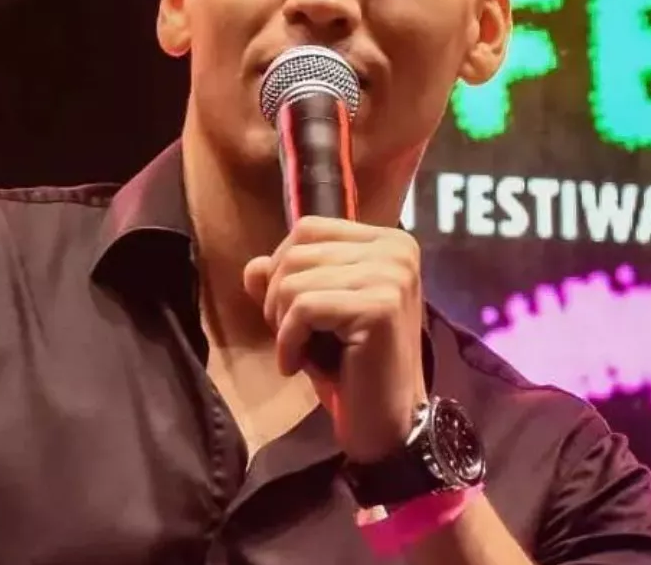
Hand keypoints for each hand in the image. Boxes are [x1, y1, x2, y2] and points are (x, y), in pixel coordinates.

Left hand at [242, 216, 427, 463]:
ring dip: (282, 323)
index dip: (283, 268)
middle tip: (292, 339)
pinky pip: (304, 308)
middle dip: (278, 298)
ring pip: (295, 280)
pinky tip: (297, 366)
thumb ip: (283, 282)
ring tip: (299, 352)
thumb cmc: (349, 366)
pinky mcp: (381, 306)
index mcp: (387, 240)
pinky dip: (288, 340)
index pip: (308, 228)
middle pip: (297, 251)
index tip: (291, 313)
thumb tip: (254, 266)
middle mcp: (397, 249)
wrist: (385, 422)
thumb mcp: (310, 315)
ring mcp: (393, 275)